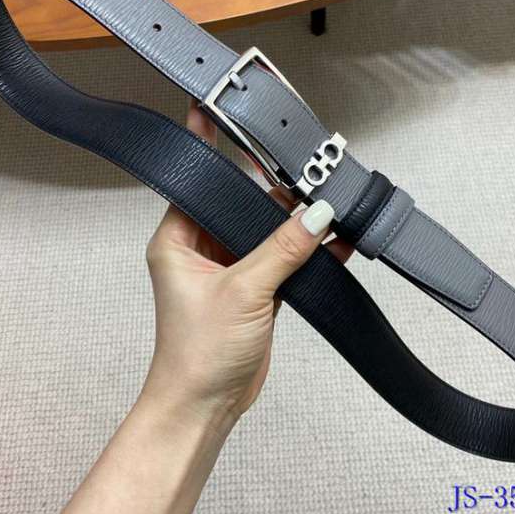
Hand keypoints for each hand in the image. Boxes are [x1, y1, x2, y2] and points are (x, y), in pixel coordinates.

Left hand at [143, 100, 352, 427]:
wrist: (206, 406)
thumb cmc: (198, 353)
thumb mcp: (242, 292)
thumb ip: (281, 249)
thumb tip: (317, 213)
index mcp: (178, 238)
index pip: (198, 179)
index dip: (211, 145)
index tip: (219, 107)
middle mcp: (202, 246)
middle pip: (240, 200)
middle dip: (271, 185)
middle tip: (303, 163)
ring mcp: (231, 266)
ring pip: (265, 228)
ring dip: (294, 218)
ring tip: (328, 197)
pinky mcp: (255, 287)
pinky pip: (283, 256)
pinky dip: (306, 248)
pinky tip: (335, 238)